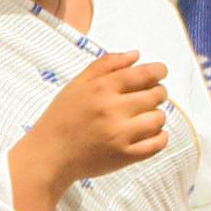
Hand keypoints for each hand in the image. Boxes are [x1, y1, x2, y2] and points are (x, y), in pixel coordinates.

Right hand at [6, 53, 169, 210]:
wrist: (50, 155)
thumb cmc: (62, 117)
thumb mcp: (77, 84)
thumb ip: (106, 65)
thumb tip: (136, 55)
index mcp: (101, 88)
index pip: (145, 73)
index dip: (159, 71)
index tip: (159, 73)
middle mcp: (113, 109)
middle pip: (156, 95)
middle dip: (158, 92)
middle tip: (148, 97)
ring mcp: (121, 134)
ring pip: (159, 118)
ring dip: (157, 115)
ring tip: (144, 117)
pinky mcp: (125, 156)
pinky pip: (158, 143)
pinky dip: (160, 137)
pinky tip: (149, 133)